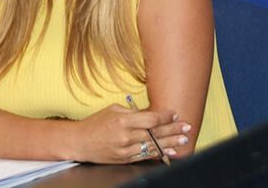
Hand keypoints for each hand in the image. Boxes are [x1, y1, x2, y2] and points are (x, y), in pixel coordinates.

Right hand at [71, 104, 190, 163]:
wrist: (80, 142)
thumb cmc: (96, 123)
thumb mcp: (112, 110)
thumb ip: (131, 112)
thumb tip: (149, 113)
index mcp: (123, 119)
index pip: (150, 118)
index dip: (164, 117)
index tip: (174, 114)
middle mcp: (126, 135)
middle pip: (155, 133)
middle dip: (173, 130)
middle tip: (187, 127)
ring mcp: (125, 149)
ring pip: (153, 146)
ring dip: (170, 143)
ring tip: (184, 140)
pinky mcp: (124, 159)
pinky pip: (145, 156)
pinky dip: (159, 154)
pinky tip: (170, 152)